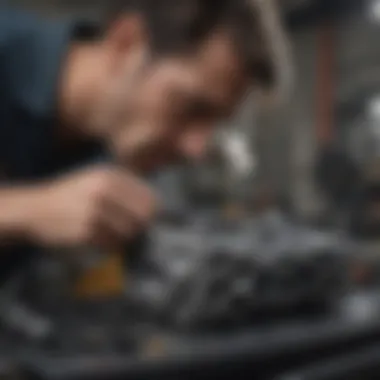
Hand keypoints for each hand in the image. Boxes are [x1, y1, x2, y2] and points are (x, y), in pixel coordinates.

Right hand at [25, 166, 157, 246]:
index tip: (144, 219)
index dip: (151, 212)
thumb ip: (124, 188)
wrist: (34, 208)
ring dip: (125, 239)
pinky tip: (101, 241)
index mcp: (110, 176)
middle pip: (143, 216)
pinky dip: (111, 247)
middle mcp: (104, 190)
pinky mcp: (85, 231)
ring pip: (129, 232)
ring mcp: (94, 211)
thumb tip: (156, 207)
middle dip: (141, 226)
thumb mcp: (96, 178)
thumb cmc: (71, 194)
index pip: (149, 198)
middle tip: (132, 231)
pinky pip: (112, 245)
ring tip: (114, 236)